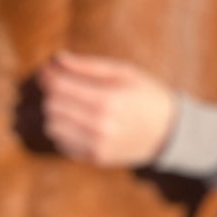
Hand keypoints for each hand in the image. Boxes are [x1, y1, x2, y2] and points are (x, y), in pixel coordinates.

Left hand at [40, 51, 177, 168]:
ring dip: (54, 112)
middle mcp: (100, 125)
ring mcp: (96, 145)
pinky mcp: (94, 158)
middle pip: (52, 106)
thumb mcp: (123, 72)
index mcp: (107, 99)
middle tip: (60, 84)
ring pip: (52, 126)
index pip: (59, 86)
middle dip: (51, 92)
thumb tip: (56, 59)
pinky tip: (77, 120)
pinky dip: (62, 130)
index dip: (48, 74)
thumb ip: (87, 66)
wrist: (169, 131)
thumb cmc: (145, 95)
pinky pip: (61, 143)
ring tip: (69, 103)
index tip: (47, 68)